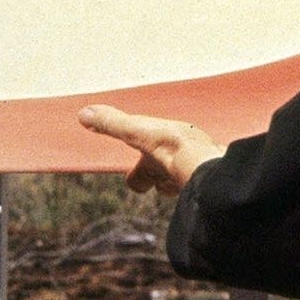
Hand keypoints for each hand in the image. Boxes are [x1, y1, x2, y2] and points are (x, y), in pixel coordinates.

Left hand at [78, 104, 224, 195]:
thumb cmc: (172, 147)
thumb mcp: (136, 130)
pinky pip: (211, 169)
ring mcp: (194, 175)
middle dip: (161, 178)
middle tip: (164, 170)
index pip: (137, 180)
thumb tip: (83, 114)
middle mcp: (170, 176)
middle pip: (162, 185)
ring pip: (186, 178)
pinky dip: (210, 164)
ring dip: (186, 171)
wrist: (209, 161)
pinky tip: (215, 157)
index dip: (135, 177)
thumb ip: (111, 122)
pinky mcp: (216, 169)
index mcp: (151, 166)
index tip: (133, 177)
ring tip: (192, 160)